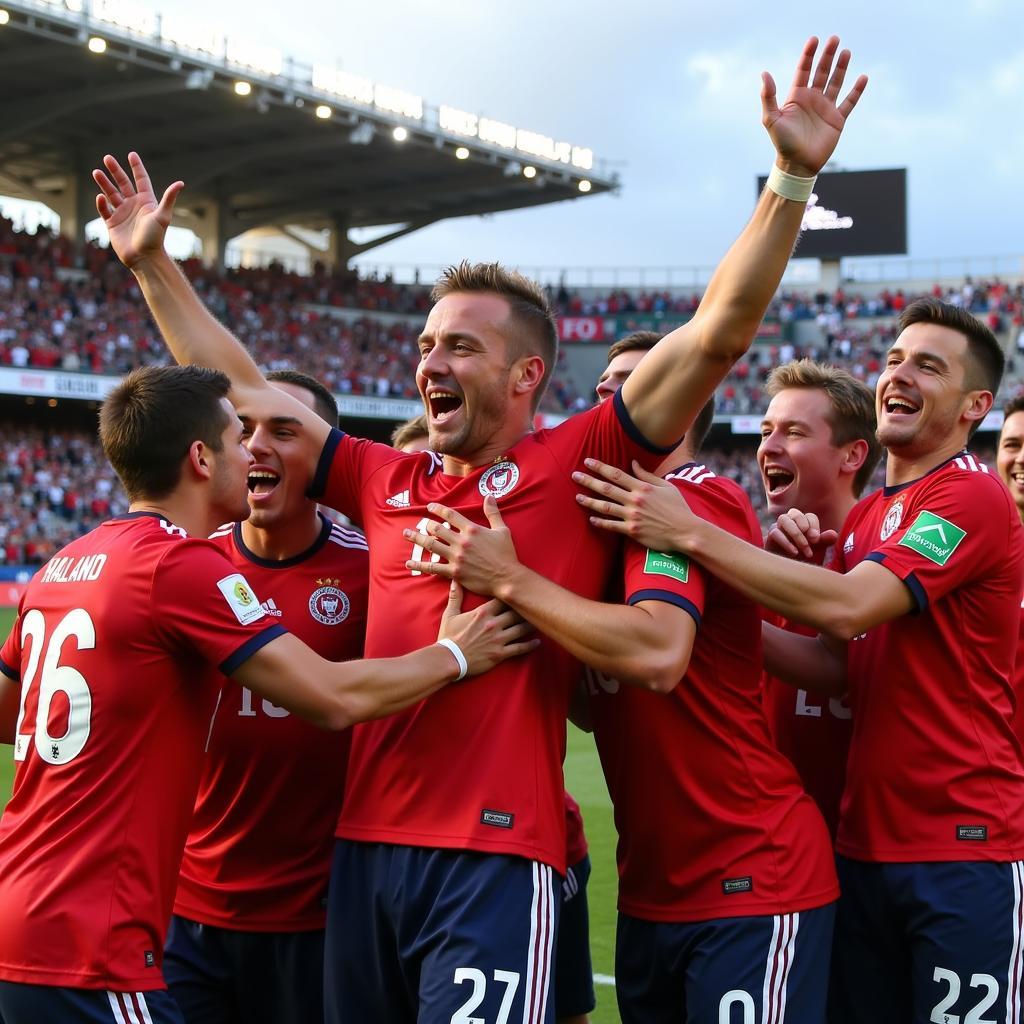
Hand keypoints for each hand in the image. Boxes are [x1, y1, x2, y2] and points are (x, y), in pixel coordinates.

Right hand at [93, 152, 182, 268]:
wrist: (144, 258)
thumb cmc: (155, 238)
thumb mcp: (162, 216)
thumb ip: (169, 198)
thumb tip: (180, 183)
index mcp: (146, 202)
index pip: (141, 180)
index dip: (137, 167)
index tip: (131, 154)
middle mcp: (134, 206)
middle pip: (123, 184)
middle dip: (115, 171)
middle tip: (107, 158)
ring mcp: (123, 214)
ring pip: (111, 194)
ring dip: (104, 183)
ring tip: (96, 172)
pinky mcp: (113, 224)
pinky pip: (104, 210)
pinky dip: (101, 204)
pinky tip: (100, 197)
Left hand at [404, 497, 520, 597]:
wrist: (507, 577)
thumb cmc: (506, 554)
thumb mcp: (502, 530)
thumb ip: (493, 512)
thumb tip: (489, 496)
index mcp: (472, 529)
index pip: (450, 515)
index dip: (438, 509)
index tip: (429, 506)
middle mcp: (462, 541)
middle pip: (437, 529)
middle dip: (426, 524)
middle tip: (419, 523)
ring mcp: (457, 557)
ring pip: (431, 545)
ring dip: (417, 538)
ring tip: (406, 534)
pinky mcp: (454, 572)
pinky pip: (433, 567)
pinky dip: (420, 564)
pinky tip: (409, 562)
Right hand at [437, 581, 537, 676]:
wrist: (448, 660)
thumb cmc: (448, 637)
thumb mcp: (450, 615)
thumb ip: (456, 596)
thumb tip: (455, 579)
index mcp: (482, 613)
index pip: (503, 599)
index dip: (513, 594)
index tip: (522, 590)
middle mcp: (493, 624)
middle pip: (516, 612)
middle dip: (526, 608)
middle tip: (537, 605)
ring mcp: (498, 639)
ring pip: (521, 629)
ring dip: (531, 625)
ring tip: (540, 621)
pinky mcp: (500, 654)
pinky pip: (519, 648)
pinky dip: (530, 645)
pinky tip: (538, 641)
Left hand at [573, 458, 695, 550]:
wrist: (686, 531)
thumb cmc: (678, 508)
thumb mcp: (666, 486)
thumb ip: (647, 475)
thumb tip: (633, 463)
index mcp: (642, 488)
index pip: (616, 474)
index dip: (600, 467)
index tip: (587, 462)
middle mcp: (635, 500)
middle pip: (607, 488)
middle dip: (589, 481)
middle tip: (574, 475)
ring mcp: (632, 516)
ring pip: (605, 507)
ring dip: (590, 501)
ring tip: (577, 497)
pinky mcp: (632, 530)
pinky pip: (612, 525)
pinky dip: (600, 522)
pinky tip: (591, 519)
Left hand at [762, 36, 867, 176]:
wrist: (798, 165)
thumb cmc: (782, 144)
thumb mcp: (771, 119)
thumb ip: (768, 96)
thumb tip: (764, 73)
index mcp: (796, 97)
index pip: (803, 70)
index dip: (808, 55)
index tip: (814, 40)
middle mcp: (812, 100)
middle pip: (821, 72)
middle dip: (827, 56)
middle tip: (834, 39)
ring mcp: (825, 109)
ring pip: (835, 83)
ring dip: (841, 67)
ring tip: (846, 52)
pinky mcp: (837, 120)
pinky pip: (849, 102)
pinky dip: (856, 91)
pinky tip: (863, 77)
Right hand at [765, 509, 838, 559]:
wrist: (788, 574)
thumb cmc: (803, 560)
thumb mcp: (816, 551)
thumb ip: (824, 542)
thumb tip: (833, 534)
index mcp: (802, 523)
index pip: (809, 516)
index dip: (814, 525)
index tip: (817, 540)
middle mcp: (789, 522)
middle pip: (795, 512)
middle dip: (804, 525)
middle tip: (813, 541)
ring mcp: (778, 528)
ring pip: (783, 519)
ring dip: (796, 533)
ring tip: (804, 548)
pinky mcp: (769, 537)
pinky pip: (775, 533)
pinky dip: (786, 542)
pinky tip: (795, 553)